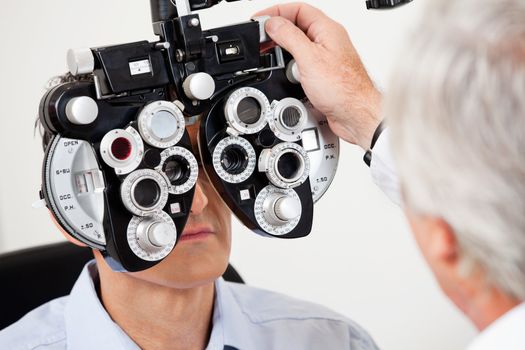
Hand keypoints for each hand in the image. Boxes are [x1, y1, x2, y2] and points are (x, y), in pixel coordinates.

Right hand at [255, 3, 381, 149]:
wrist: (355, 115)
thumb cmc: (344, 89)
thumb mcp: (309, 59)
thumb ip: (290, 37)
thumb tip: (273, 24)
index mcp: (327, 30)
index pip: (298, 10)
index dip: (277, 12)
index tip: (260, 20)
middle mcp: (328, 42)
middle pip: (298, 26)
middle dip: (278, 31)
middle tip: (262, 39)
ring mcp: (326, 58)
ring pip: (299, 46)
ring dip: (284, 50)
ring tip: (271, 55)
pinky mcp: (323, 75)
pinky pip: (302, 64)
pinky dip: (291, 67)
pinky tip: (286, 73)